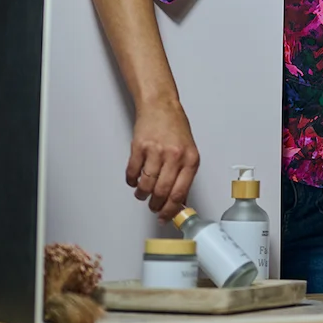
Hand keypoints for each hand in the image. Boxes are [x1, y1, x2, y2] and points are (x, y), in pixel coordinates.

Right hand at [128, 99, 199, 220]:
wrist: (160, 106)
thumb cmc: (175, 128)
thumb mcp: (189, 152)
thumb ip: (185, 175)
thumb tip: (179, 201)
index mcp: (190, 159)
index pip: (180, 193)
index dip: (171, 210)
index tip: (166, 217)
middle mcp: (174, 156)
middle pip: (161, 192)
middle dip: (155, 205)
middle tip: (153, 207)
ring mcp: (155, 151)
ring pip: (146, 185)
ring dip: (142, 194)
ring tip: (143, 194)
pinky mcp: (138, 147)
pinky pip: (132, 173)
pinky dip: (132, 181)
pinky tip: (135, 180)